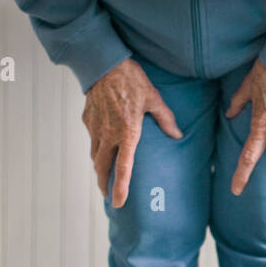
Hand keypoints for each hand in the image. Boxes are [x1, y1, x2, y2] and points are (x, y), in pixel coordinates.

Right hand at [84, 57, 182, 208]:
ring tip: (103, 176)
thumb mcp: (154, 99)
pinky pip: (91, 139)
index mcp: (127, 133)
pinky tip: (101, 148)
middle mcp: (108, 135)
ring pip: (94, 155)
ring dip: (99, 168)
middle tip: (108, 195)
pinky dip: (96, 149)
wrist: (104, 63)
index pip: (123, 169)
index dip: (120, 188)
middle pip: (102, 168)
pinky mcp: (87, 119)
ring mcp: (95, 128)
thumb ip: (166, 119)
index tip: (118, 203)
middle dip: (104, 184)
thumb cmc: (132, 80)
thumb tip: (177, 134)